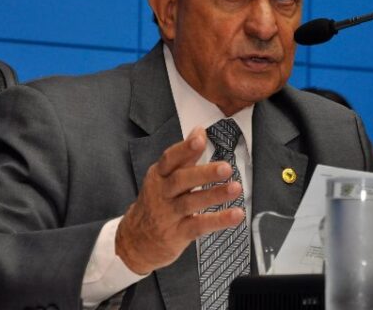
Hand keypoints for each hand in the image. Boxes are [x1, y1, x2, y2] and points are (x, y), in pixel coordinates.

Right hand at [115, 127, 244, 274]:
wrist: (136, 241)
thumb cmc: (156, 203)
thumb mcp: (164, 178)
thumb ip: (184, 156)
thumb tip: (199, 130)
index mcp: (158, 176)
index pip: (169, 159)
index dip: (184, 148)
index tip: (200, 138)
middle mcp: (162, 193)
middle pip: (181, 180)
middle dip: (204, 173)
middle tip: (226, 168)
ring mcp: (169, 215)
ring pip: (191, 203)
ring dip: (215, 195)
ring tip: (236, 188)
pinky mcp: (178, 234)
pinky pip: (200, 226)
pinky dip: (219, 220)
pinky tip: (236, 214)